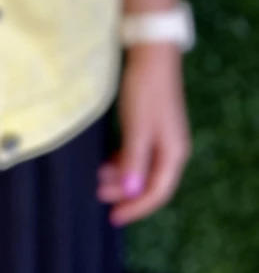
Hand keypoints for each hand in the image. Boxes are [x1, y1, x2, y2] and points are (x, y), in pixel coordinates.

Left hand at [97, 43, 190, 225]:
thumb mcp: (137, 129)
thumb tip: (130, 193)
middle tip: (98, 192)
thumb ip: (134, 162)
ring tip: (99, 175)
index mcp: (173, 154)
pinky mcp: (153, 125)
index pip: (156, 192)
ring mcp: (163, 137)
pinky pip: (139, 153)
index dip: (135, 207)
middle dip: (124, 191)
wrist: (151, 56)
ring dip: (122, 175)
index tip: (113, 217)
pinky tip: (109, 160)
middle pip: (150, 182)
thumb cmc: (144, 92)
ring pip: (142, 167)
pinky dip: (124, 159)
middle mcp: (172, 149)